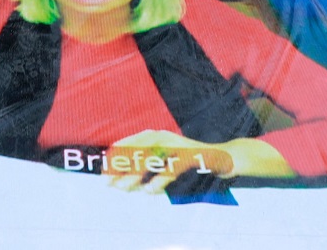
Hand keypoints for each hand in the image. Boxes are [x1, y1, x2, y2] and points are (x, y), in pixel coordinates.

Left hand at [104, 130, 290, 193]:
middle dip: (120, 167)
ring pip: (151, 160)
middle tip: (106, 182)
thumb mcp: (166, 159)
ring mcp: (178, 146)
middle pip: (136, 151)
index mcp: (157, 135)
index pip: (130, 143)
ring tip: (123, 190)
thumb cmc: (190, 160)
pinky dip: (159, 181)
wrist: (223, 157)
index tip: (103, 170)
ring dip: (135, 176)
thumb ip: (147, 164)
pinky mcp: (191, 157)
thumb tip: (123, 178)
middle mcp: (165, 136)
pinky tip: (149, 192)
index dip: (115, 156)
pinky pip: (171, 169)